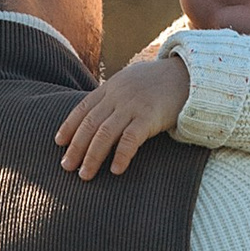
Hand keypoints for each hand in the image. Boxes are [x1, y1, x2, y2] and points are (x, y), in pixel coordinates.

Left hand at [56, 49, 191, 178]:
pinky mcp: (150, 117)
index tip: (59, 143)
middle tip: (66, 167)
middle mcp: (118, 96)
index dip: (69, 126)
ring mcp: (133, 106)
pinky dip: (121, 155)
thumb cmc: (161, 82)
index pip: (83, 107)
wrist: (191, 75)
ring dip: (92, 156)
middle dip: (76, 147)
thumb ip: (116, 95)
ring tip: (84, 175)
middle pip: (90, 124)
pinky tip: (115, 170)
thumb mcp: (132, 81)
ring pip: (105, 134)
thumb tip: (99, 113)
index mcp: (112, 87)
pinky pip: (130, 139)